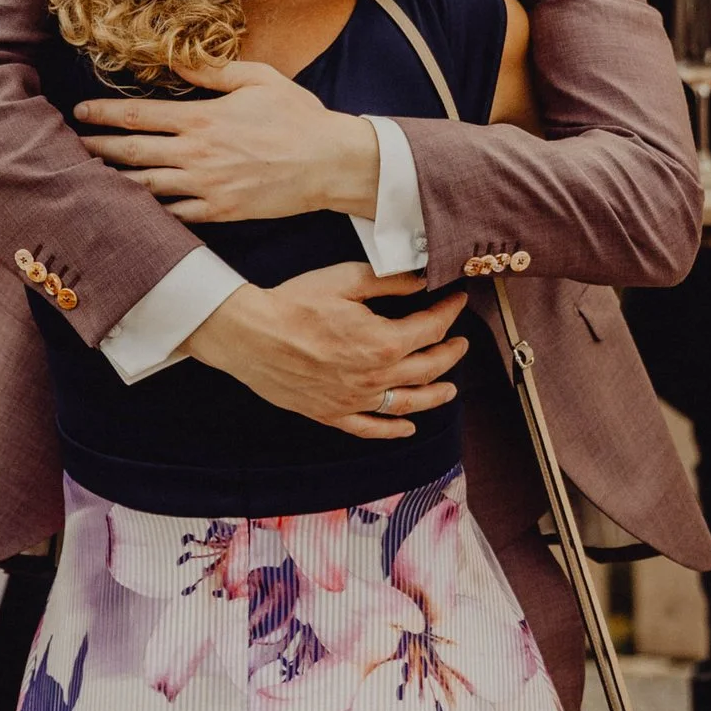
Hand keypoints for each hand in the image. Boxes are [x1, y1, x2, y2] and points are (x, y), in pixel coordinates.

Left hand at [76, 60, 381, 222]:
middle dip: (96, 148)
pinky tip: (130, 208)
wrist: (330, 163)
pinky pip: (174, 214)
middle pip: (132, 152)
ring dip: (113, 181)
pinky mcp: (220, 211)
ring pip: (146, 186)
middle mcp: (198, 154)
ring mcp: (207, 186)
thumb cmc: (297, 117)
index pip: (139, 115)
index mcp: (203, 118)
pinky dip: (148, 212)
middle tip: (70, 146)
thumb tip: (176, 60)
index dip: (104, 114)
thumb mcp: (258, 79)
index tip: (80, 112)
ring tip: (88, 178)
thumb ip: (213, 71)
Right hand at [188, 260, 467, 438]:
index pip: (431, 328)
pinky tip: (407, 427)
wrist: (249, 335)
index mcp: (383, 341)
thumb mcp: (346, 280)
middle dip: (450, 353)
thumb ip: (389, 282)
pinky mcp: (332, 414)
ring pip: (408, 403)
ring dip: (435, 396)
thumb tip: (422, 280)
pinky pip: (370, 427)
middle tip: (460, 343)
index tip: (457, 300)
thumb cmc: (294, 304)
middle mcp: (375, 376)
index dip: (449, 312)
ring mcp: (354, 400)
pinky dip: (393, 430)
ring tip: (450, 389)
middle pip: (428, 368)